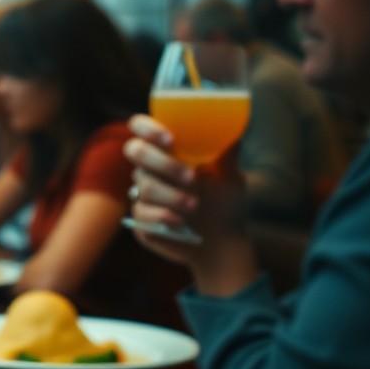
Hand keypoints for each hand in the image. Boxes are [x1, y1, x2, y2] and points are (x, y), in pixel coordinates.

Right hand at [124, 114, 251, 274]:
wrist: (223, 242)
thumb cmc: (226, 204)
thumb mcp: (230, 175)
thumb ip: (226, 152)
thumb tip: (235, 126)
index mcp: (166, 151)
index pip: (141, 127)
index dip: (147, 128)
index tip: (170, 139)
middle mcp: (149, 169)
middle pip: (134, 151)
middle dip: (162, 163)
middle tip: (192, 177)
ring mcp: (141, 195)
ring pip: (143, 186)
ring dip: (172, 196)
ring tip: (195, 206)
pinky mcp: (139, 219)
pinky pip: (142, 213)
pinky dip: (164, 217)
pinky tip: (181, 223)